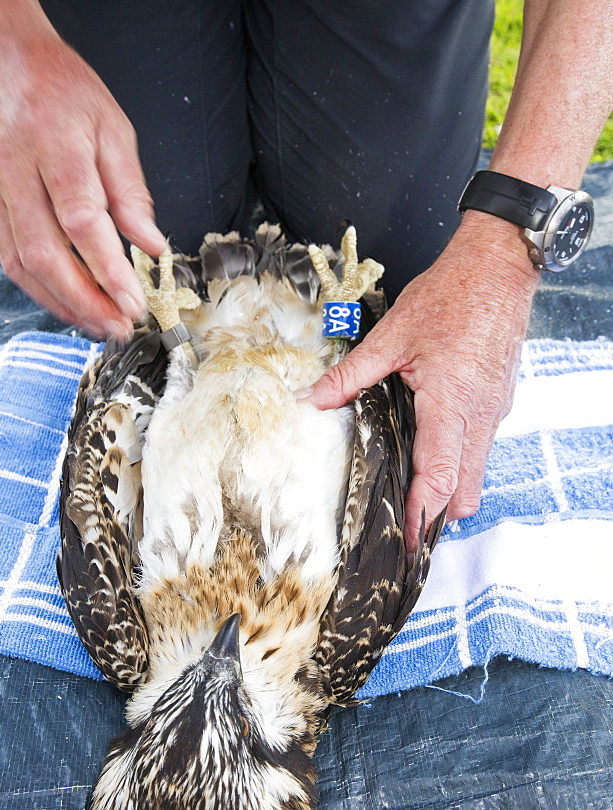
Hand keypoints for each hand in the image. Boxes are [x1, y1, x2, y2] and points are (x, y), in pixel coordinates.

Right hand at [0, 32, 166, 338]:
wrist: (2, 57)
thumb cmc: (62, 87)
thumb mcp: (113, 126)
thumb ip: (132, 190)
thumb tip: (152, 245)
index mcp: (56, 146)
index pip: (82, 221)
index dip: (108, 269)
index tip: (135, 302)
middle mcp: (18, 172)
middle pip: (47, 253)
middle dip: (87, 300)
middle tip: (120, 326)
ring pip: (24, 264)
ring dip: (64, 304)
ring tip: (100, 325)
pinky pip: (12, 258)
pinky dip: (42, 290)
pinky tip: (70, 306)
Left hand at [304, 213, 540, 548]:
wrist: (499, 268)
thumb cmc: (451, 296)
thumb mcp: (391, 336)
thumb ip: (349, 376)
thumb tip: (310, 400)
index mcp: (452, 404)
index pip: (440, 477)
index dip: (422, 514)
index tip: (406, 542)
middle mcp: (480, 417)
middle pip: (465, 490)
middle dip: (437, 516)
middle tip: (406, 531)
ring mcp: (494, 413)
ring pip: (476, 472)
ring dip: (449, 489)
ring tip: (413, 496)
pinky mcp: (498, 404)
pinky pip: (480, 449)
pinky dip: (458, 462)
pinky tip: (429, 451)